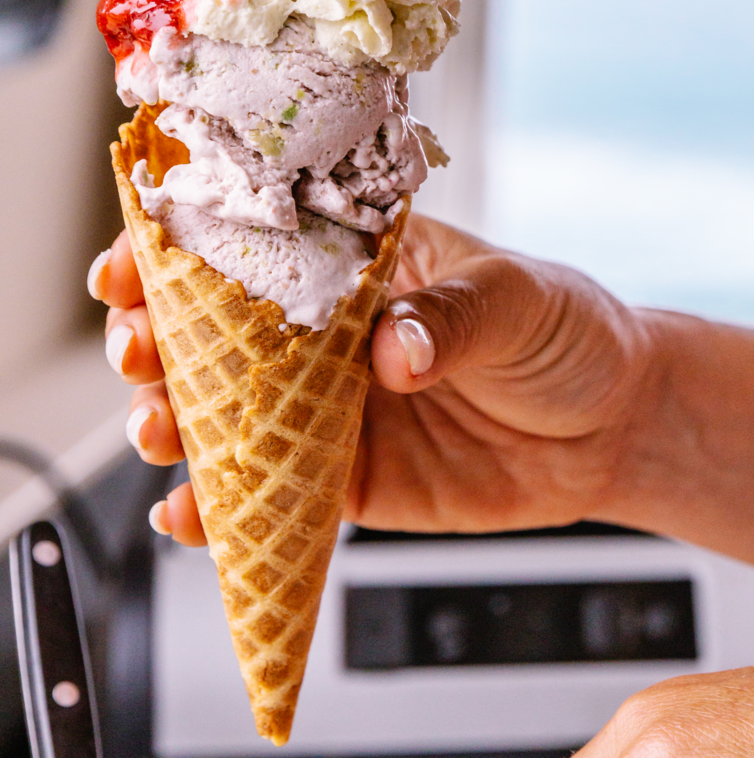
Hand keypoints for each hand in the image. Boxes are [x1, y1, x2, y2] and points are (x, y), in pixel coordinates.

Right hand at [89, 215, 658, 544]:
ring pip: (225, 417)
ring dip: (172, 422)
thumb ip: (451, 318)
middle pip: (213, 333)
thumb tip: (391, 351)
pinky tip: (188, 515)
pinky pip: (269, 495)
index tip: (133, 263)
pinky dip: (221, 510)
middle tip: (137, 349)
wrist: (616, 426)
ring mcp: (330, 410)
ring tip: (157, 428)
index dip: (179, 248)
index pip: (253, 243)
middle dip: (155, 339)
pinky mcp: (348, 480)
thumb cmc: (569, 332)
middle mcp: (328, 335)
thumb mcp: (517, 298)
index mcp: (359, 262)